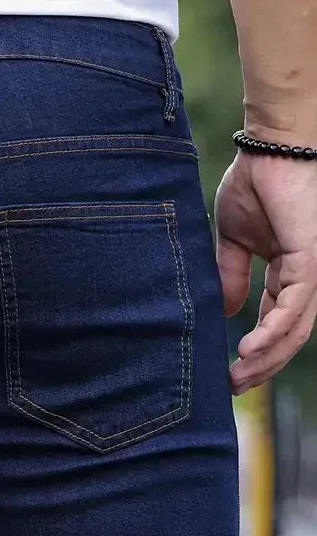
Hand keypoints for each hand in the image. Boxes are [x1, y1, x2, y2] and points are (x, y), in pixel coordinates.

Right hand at [215, 144, 316, 394]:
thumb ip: (231, 275)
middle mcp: (307, 276)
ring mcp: (313, 270)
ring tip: (240, 375)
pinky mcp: (311, 261)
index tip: (232, 373)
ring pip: (296, 329)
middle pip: (291, 334)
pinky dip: (273, 332)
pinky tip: (250, 348)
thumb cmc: (255, 183)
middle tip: (236, 386)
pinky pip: (294, 307)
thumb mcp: (233, 240)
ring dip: (268, 357)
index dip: (257, 349)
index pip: (277, 320)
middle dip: (264, 364)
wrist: (269, 149)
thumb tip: (227, 311)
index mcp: (290, 270)